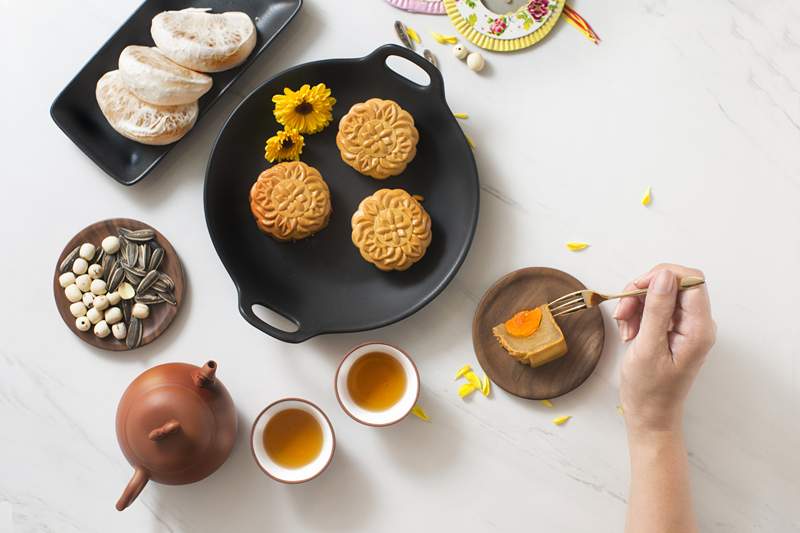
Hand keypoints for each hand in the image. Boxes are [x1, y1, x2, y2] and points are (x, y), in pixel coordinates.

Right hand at [613, 264, 715, 434]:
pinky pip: (655, 307)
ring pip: (660, 294)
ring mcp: (685, 326)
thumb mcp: (648, 347)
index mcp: (699, 328)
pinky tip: (629, 331)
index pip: (691, 280)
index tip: (636, 288)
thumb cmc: (649, 389)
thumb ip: (657, 309)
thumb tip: (664, 276)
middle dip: (643, 292)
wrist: (649, 414)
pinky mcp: (673, 329)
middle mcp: (697, 323)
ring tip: (625, 327)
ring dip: (637, 304)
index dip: (662, 276)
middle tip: (623, 311)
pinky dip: (637, 313)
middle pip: (673, 283)